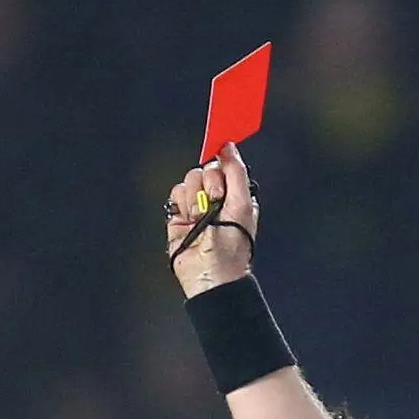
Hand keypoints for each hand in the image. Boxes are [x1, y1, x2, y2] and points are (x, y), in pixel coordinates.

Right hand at [162, 140, 258, 293]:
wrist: (210, 273)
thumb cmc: (232, 246)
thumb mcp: (242, 203)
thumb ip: (236, 171)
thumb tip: (228, 146)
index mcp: (235, 195)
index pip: (225, 166)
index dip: (221, 168)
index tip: (221, 175)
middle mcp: (216, 198)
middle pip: (206, 170)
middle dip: (209, 185)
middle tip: (214, 203)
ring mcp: (197, 206)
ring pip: (190, 180)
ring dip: (195, 197)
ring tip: (201, 218)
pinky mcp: (179, 215)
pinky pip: (176, 193)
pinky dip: (182, 203)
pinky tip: (189, 219)